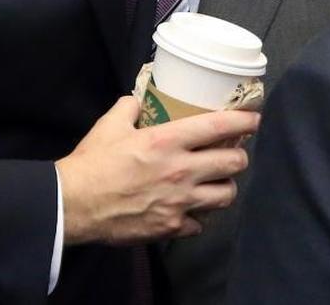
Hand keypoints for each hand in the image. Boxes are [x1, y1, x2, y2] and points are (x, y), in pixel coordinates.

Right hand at [56, 95, 258, 244]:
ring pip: (226, 195)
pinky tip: (192, 209)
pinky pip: (201, 223)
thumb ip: (130, 107)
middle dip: (239, 155)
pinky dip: (200, 216)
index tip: (255, 117)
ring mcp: (180, 202)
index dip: (243, 120)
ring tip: (219, 181)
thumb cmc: (93, 162)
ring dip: (226, 186)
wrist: (74, 204)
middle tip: (234, 152)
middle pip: (233, 163)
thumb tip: (138, 101)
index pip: (219, 127)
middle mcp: (181, 171)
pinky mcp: (171, 227)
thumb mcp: (111, 124)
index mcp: (168, 141)